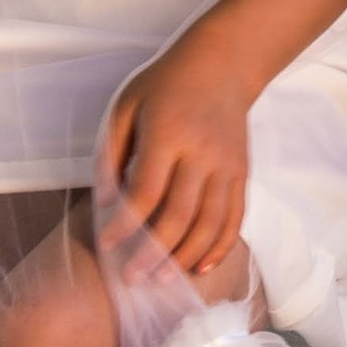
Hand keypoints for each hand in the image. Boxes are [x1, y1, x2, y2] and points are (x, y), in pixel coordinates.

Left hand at [98, 39, 252, 276]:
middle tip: (130, 278)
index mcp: (167, 133)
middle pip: (179, 215)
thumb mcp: (125, 106)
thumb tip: (104, 203)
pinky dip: (219, 247)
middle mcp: (202, 153)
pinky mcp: (242, 174)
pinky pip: (234, 218)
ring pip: (210, 224)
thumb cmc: (164, 85)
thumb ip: (110, 153)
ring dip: (185, 257)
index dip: (124, 224)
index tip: (106, 245)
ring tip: (161, 281)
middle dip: (153, 253)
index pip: (145, 191)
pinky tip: (200, 268)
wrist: (222, 65)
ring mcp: (227, 165)